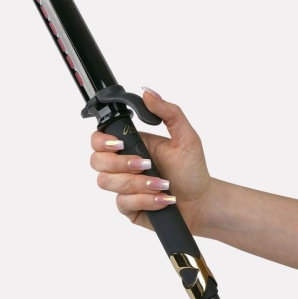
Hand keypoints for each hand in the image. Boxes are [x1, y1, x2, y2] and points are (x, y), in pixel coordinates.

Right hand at [89, 87, 212, 235]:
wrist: (201, 202)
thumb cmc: (193, 171)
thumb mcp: (186, 137)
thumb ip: (169, 112)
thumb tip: (148, 93)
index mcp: (133, 144)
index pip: (99, 138)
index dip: (102, 141)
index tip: (121, 144)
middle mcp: (124, 165)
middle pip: (96, 161)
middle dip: (120, 163)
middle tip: (145, 164)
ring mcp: (124, 186)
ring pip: (106, 182)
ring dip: (136, 183)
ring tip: (161, 184)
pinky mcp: (128, 206)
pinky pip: (122, 202)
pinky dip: (144, 200)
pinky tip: (161, 199)